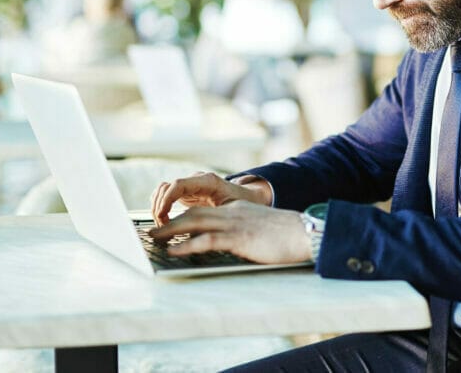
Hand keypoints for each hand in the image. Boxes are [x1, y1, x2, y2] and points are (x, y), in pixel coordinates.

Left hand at [149, 201, 310, 263]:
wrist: (306, 233)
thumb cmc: (288, 235)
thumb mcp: (262, 229)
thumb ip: (245, 232)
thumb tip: (235, 244)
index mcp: (238, 210)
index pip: (206, 210)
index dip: (185, 217)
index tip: (171, 225)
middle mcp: (233, 212)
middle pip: (195, 213)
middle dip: (172, 222)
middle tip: (154, 231)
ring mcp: (235, 224)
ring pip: (195, 222)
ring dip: (172, 231)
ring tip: (156, 239)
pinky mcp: (239, 238)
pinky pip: (207, 239)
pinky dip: (187, 245)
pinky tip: (175, 250)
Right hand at [150, 172, 271, 225]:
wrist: (249, 197)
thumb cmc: (243, 203)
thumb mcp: (233, 210)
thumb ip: (218, 216)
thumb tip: (201, 231)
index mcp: (207, 181)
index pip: (179, 185)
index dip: (166, 200)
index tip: (162, 217)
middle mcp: (195, 181)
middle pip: (166, 188)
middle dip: (159, 207)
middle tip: (162, 228)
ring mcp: (189, 187)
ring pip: (162, 191)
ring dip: (158, 208)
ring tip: (164, 227)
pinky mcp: (186, 195)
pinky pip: (166, 197)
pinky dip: (161, 209)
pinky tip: (166, 223)